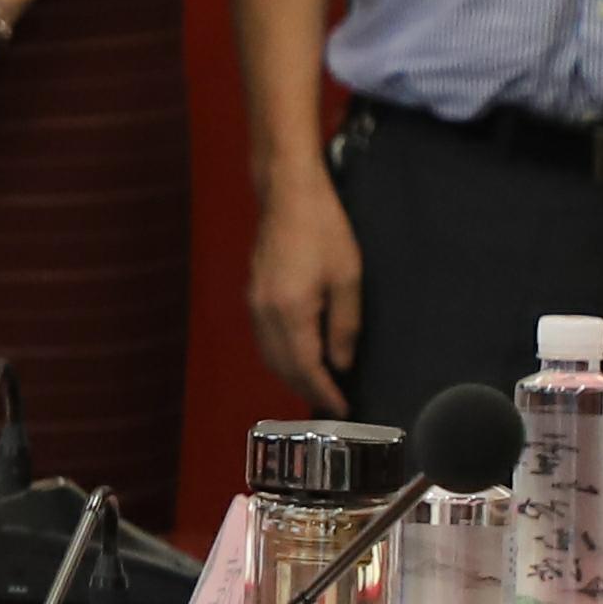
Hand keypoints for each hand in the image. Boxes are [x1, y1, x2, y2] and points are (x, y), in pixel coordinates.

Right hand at [243, 167, 360, 411]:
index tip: (342, 409)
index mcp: (290, 311)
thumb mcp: (348, 278)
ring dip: (292, 375)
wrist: (288, 194)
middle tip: (332, 404)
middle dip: (306, 389)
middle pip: (282, 367)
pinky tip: (300, 355)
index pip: (306, 367)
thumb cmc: (323, 228)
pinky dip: (281, 356)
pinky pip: (264, 339)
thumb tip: (342, 363)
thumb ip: (345, 327)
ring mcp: (255, 304)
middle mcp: (265, 313)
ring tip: (318, 385)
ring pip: (269, 355)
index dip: (324, 392)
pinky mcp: (254, 294)